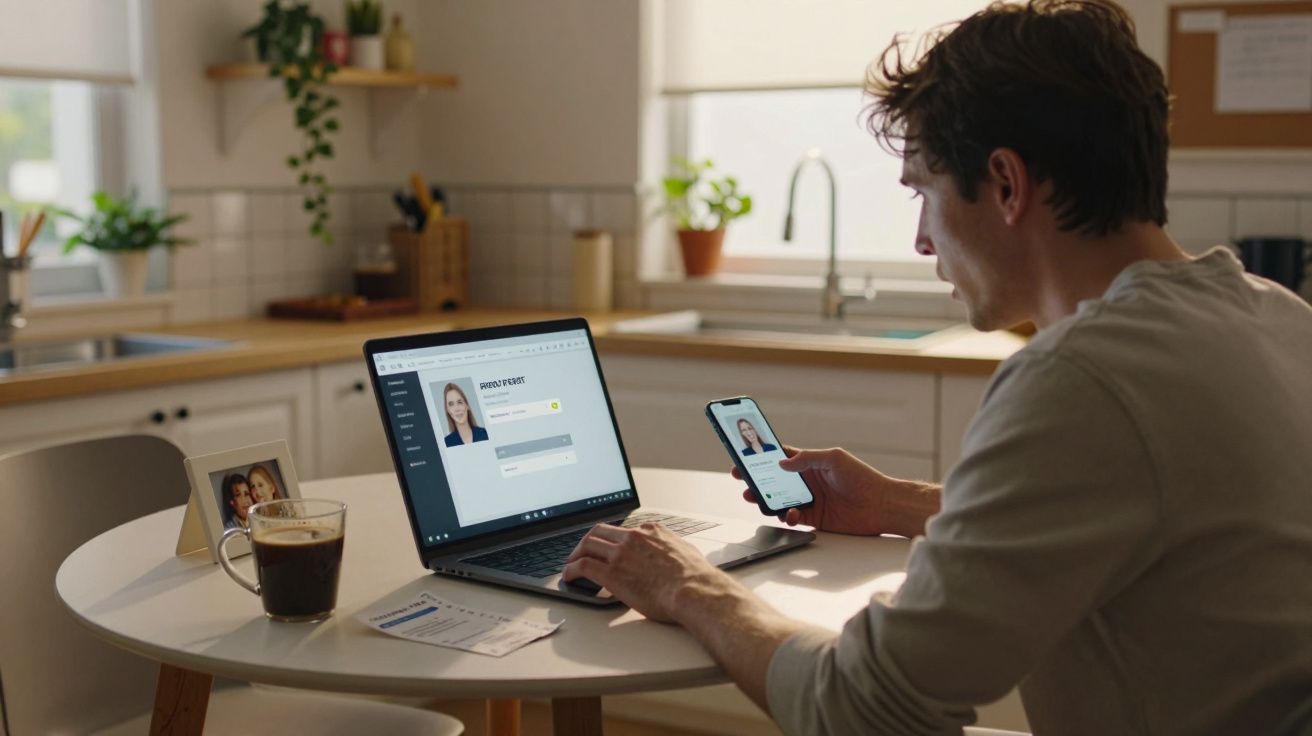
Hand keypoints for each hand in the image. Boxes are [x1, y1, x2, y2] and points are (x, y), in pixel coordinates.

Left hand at [563, 522, 731, 622]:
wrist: (693, 590)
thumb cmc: (695, 577)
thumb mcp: (686, 551)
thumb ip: (673, 547)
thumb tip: (674, 551)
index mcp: (651, 531)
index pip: (623, 529)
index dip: (612, 539)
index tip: (608, 546)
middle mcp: (633, 537)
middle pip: (600, 531)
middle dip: (588, 541)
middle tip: (582, 551)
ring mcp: (621, 553)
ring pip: (588, 544)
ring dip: (576, 553)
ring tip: (571, 563)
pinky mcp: (611, 572)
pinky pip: (583, 565)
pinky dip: (572, 569)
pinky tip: (569, 576)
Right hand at [733, 446, 923, 535]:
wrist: (881, 506)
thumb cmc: (863, 478)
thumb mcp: (834, 459)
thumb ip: (807, 459)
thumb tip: (782, 463)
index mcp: (810, 464)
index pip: (781, 459)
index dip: (762, 458)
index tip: (744, 457)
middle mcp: (807, 482)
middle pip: (774, 481)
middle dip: (756, 481)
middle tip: (743, 480)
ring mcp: (809, 501)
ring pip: (779, 501)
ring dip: (766, 500)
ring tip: (756, 499)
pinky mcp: (814, 519)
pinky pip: (793, 518)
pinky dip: (787, 516)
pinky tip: (791, 514)